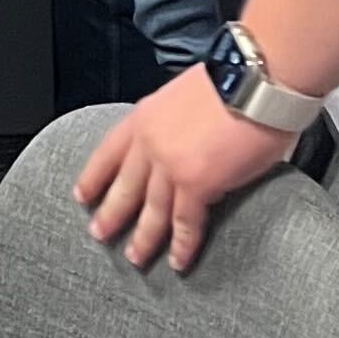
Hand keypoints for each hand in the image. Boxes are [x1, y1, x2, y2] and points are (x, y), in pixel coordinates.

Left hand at [72, 62, 289, 273]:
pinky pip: (185, 223)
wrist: (256, 77)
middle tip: (99, 234)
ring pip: (151, 211)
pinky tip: (177, 260)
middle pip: (123, 187)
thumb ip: (172, 121)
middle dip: (110, 214)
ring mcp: (170, 164)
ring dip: (142, 238)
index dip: (93, 177)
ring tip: (135, 258)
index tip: (82, 195)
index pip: (107, 152)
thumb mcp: (183, 94)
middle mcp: (150, 141)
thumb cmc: (233, 79)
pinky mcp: (197, 183)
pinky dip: (181, 245)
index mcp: (144, 116)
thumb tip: (181, 138)